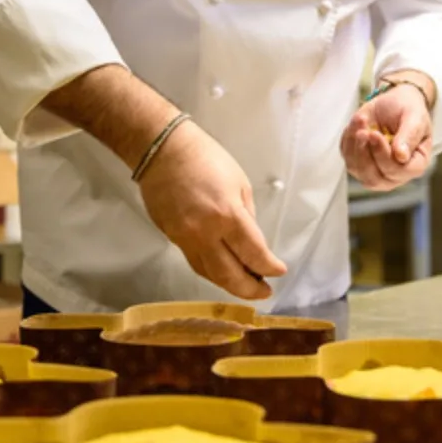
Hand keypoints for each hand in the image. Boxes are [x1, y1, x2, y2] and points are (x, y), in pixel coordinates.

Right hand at [138, 120, 286, 299]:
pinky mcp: (171, 237)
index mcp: (227, 215)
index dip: (269, 267)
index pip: (253, 253)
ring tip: (245, 285)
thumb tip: (250, 241)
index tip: (279, 271)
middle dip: (250, 288)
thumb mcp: (239, 183)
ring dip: (230, 284)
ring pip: (209, 274)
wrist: (163, 150)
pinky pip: (195, 262)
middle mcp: (204, 233)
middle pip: (229, 275)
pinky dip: (211, 271)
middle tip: (264, 292)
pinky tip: (222, 271)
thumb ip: (247, 216)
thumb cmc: (206, 158)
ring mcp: (184, 238)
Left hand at [340, 83, 432, 190]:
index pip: (398, 172)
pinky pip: (348, 156)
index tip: (375, 134)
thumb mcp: (414, 117)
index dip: (384, 155)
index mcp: (416, 166)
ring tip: (361, 120)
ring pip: (357, 170)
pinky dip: (348, 139)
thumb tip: (401, 156)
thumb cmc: (409, 110)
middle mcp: (396, 175)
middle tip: (363, 131)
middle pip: (375, 179)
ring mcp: (375, 171)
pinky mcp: (358, 162)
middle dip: (365, 154)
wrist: (394, 103)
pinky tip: (358, 122)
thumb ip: (410, 136)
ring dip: (355, 145)